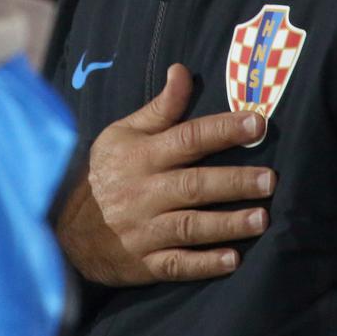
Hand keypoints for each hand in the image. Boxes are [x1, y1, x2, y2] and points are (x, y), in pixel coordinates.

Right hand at [56, 64, 275, 285]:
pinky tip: (232, 261)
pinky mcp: (146, 263)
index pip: (187, 138)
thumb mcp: (123, 134)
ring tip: (262, 218)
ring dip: (227, 224)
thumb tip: (183, 71)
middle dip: (233, 182)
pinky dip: (204, 264)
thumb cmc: (106, 174)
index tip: (257, 123)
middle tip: (269, 179)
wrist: (67, 230)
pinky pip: (177, 265)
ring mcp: (144, 230)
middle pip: (194, 185)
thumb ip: (160, 108)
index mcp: (141, 156)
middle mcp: (144, 192)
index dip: (222, 130)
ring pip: (190, 226)